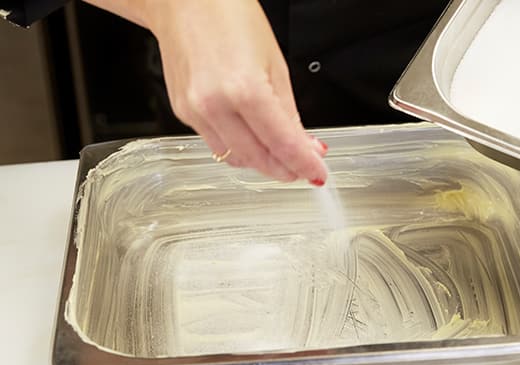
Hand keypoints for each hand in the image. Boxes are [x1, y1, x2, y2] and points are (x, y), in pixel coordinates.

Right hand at [141, 0, 327, 183]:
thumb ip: (289, 111)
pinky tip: (250, 137)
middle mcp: (215, 105)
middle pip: (258, 158)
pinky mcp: (183, 112)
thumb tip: (304, 144)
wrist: (184, 0)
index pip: (282, 143)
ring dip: (261, 162)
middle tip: (302, 168)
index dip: (304, 164)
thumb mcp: (274, 63)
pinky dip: (238, 147)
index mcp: (245, 89)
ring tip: (278, 153)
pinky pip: (215, 143)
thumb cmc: (229, 16)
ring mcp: (195, 111)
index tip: (317, 173)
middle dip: (284, 169)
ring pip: (234, 158)